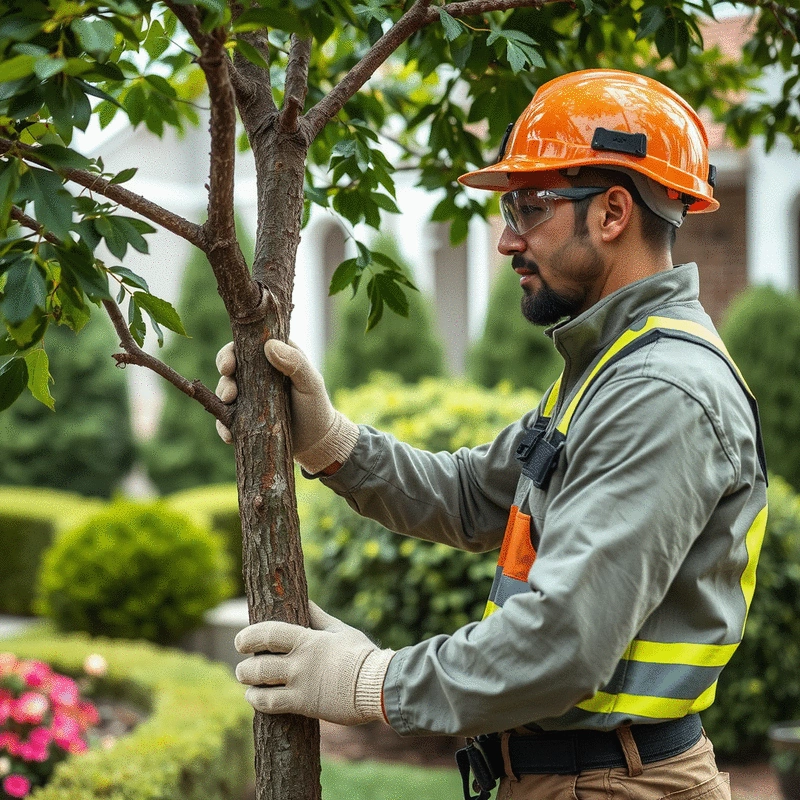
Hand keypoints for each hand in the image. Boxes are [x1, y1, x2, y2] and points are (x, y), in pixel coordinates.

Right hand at [214, 340, 359, 474]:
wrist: (316, 441)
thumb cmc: (316, 406)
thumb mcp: (310, 383)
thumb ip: (295, 362)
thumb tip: (269, 346)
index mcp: (272, 358)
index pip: (246, 347)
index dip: (231, 352)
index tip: (228, 366)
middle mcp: (256, 375)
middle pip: (230, 367)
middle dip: (224, 377)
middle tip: (229, 391)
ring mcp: (248, 397)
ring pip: (225, 391)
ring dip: (223, 397)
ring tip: (230, 405)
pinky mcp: (243, 419)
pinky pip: (226, 419)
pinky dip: (223, 425)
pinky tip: (229, 434)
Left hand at [235, 602, 393, 725]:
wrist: (377, 684)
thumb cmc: (360, 654)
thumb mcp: (339, 629)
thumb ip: (318, 617)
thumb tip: (306, 600)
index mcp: (307, 639)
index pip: (268, 633)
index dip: (249, 636)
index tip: (241, 641)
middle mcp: (299, 661)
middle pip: (258, 663)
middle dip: (245, 666)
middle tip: (242, 667)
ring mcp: (300, 684)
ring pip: (260, 683)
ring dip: (248, 683)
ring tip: (246, 683)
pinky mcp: (304, 705)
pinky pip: (271, 705)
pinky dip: (258, 701)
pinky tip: (255, 698)